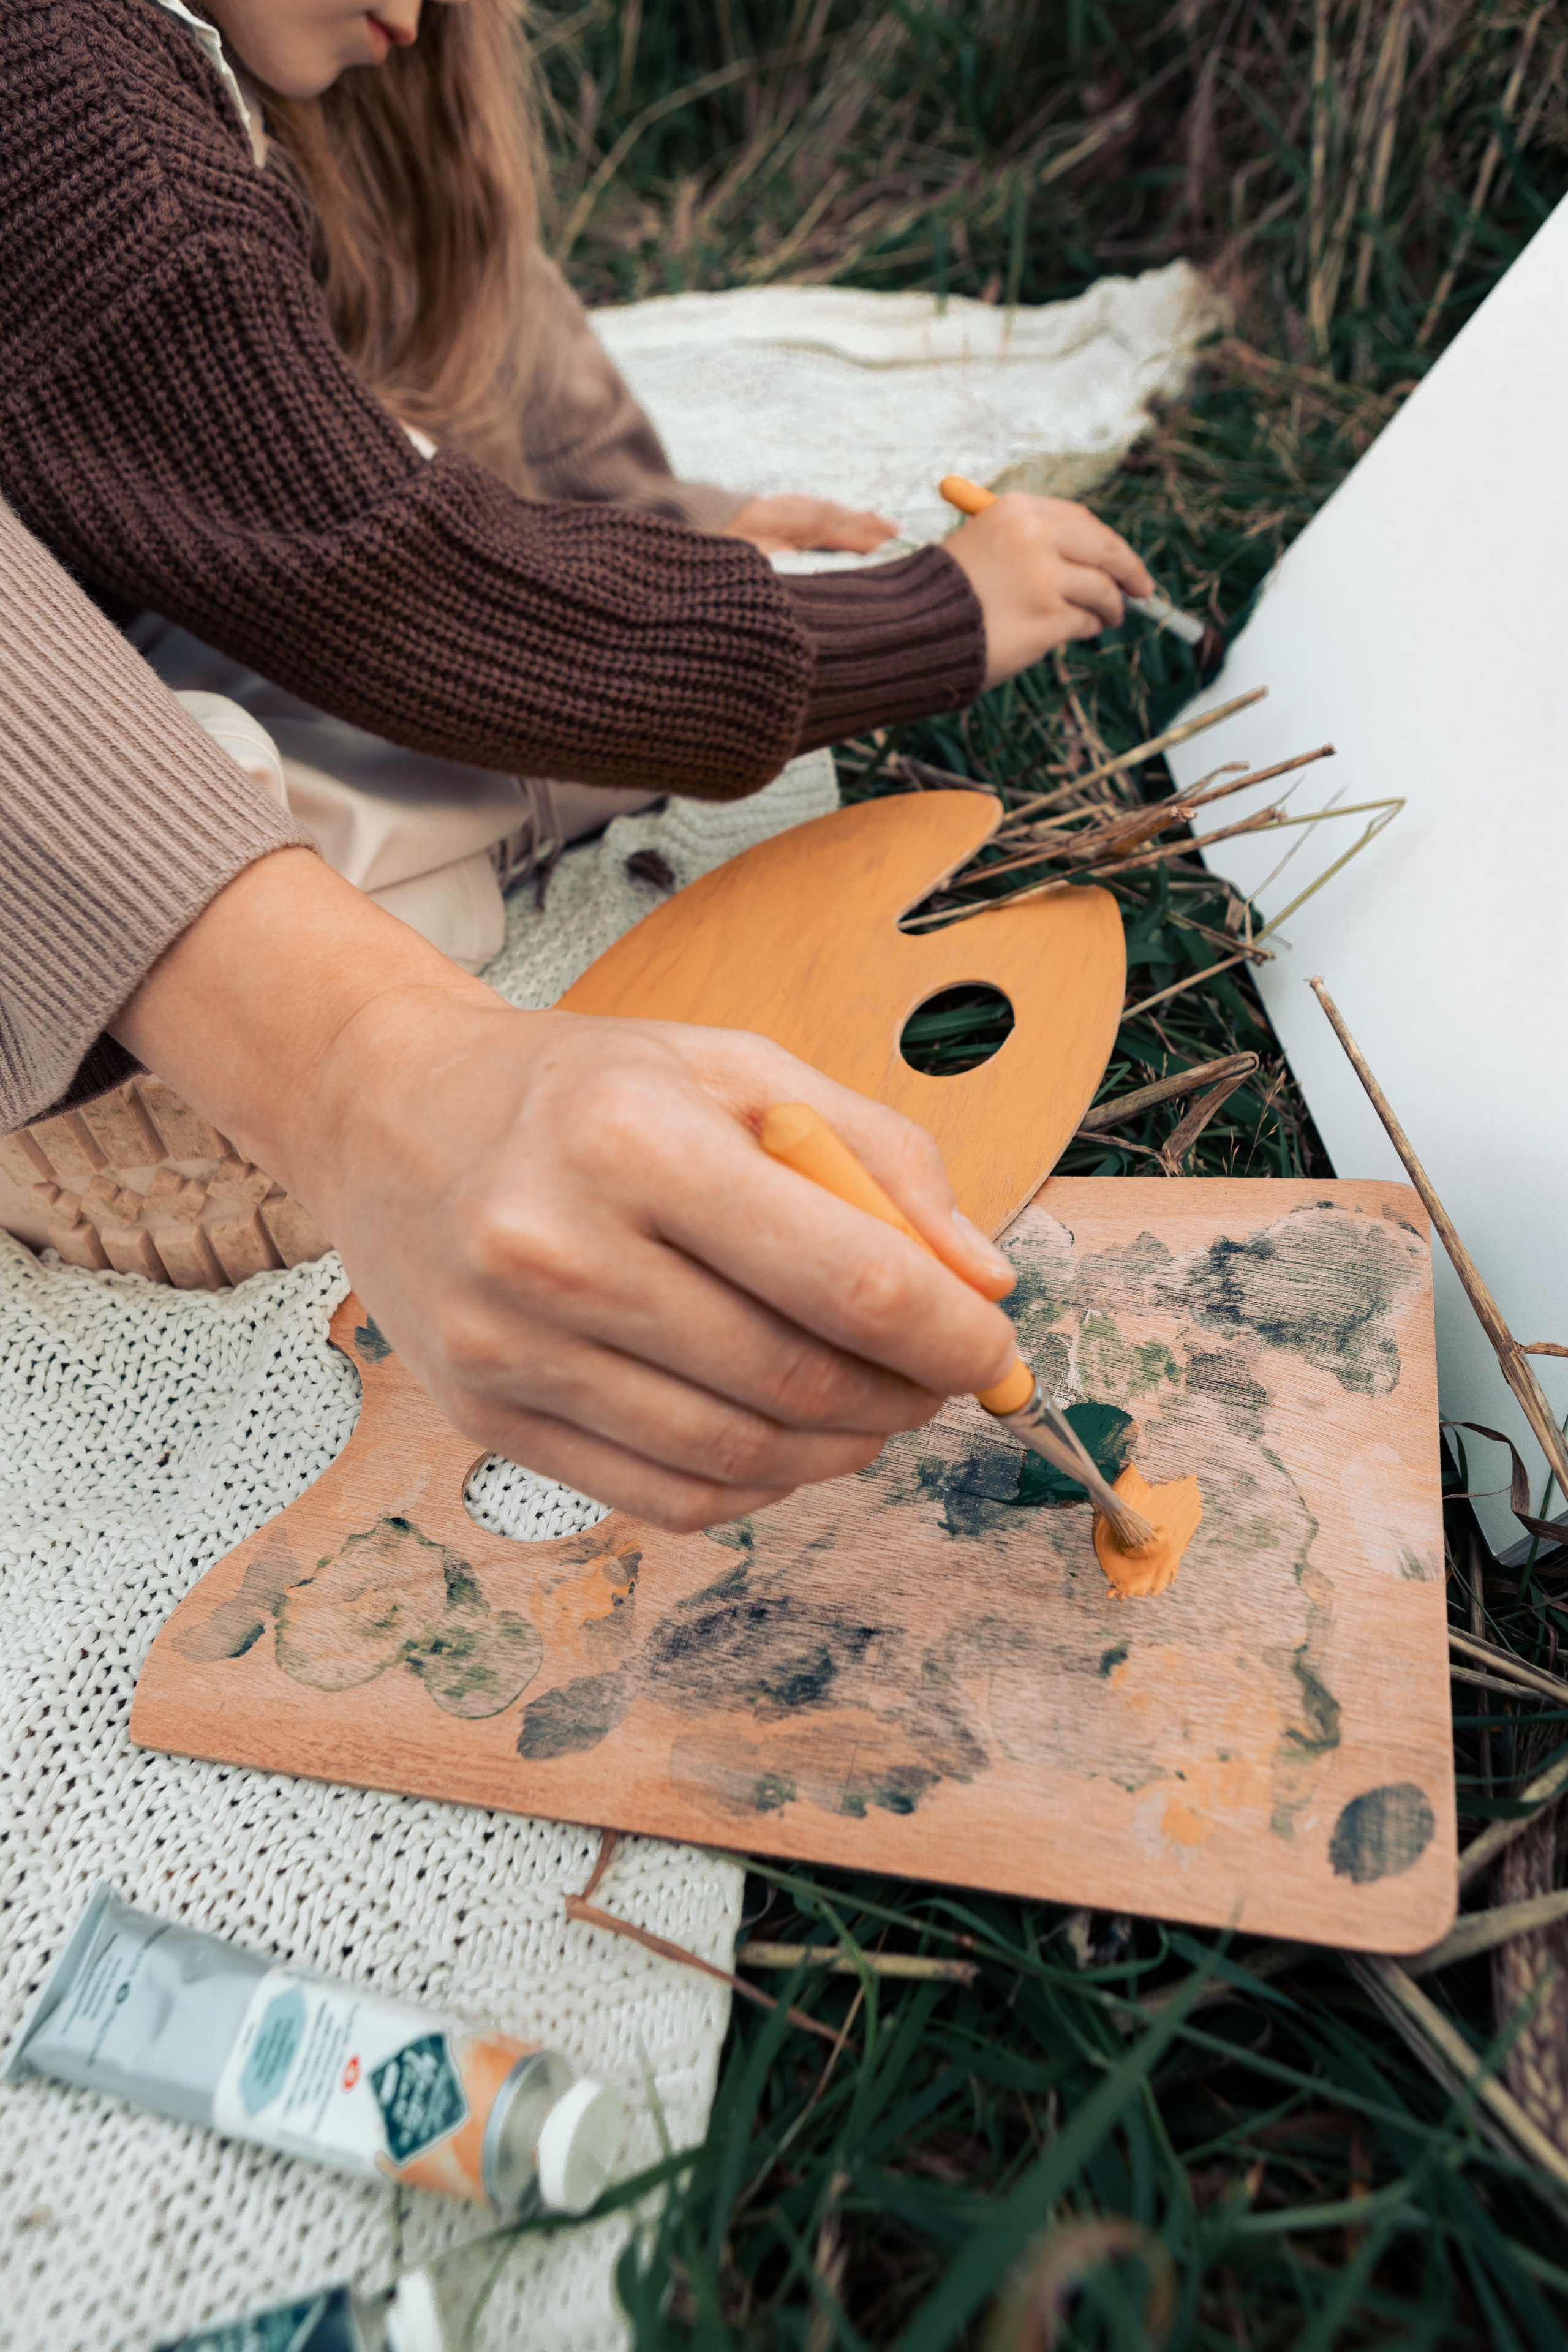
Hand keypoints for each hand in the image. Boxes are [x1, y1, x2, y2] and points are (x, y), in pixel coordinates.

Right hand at [114, 851, 1019, 1532]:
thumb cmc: (583, 1090)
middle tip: (937, 1377)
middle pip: (795, 1378)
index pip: (844, 1277)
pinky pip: (666, 1497)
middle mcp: (555, 1248)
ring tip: (869, 1406)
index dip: (950, 1334)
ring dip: (839, 1449)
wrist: (390, 1118)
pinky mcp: (488, 1420)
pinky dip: (757, 1483)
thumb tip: (982, 1281)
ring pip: (738, 1453)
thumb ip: (878, 1157)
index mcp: (629, 1139)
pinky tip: (785, 1437)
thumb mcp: (737, 1069)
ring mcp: (510, 1347)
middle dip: (903, 1396)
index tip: (992, 1347)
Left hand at [724, 494, 899, 553]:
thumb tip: (794, 557)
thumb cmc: (714, 539)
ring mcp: (788, 504)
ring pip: (834, 511)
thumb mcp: (734, 552)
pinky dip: (841, 513)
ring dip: (860, 519)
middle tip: (902, 536)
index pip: (833, 530)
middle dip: (872, 527)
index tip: (890, 547)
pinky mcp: (782, 505)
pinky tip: (849, 517)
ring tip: (888, 527)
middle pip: (840, 518)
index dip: (863, 539)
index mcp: (785, 522)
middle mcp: (792, 510)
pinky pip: (821, 508)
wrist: (690, 512)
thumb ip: (763, 554)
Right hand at [942, 493, 1154, 685]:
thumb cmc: (942, 594)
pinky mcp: (1048, 618)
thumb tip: (1084, 557)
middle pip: (1105, 548)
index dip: (1105, 541)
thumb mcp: (981, 544)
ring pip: (1102, 589)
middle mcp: (1034, 537)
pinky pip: (1086, 621)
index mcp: (1016, 511)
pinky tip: (1086, 631)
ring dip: (1111, 606)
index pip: (1080, 521)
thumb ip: (1029, 542)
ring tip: (1109, 618)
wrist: (912, 632)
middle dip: (1130, 570)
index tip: (1118, 556)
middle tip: (1142, 589)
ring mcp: (1044, 578)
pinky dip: (1091, 627)